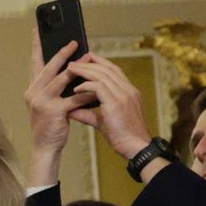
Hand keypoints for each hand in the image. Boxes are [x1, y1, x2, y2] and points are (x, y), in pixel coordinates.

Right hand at [24, 33, 94, 186]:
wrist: (45, 146)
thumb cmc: (50, 123)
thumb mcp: (49, 101)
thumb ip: (56, 86)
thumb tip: (73, 68)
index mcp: (32, 88)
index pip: (35, 62)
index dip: (36, 45)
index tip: (38, 29)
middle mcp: (33, 92)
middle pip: (49, 67)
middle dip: (62, 53)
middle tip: (74, 42)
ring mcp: (41, 101)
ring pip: (61, 80)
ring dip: (77, 69)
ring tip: (89, 60)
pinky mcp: (53, 111)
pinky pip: (73, 98)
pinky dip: (86, 93)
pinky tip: (96, 88)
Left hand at [65, 54, 158, 171]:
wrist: (135, 147)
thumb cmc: (122, 136)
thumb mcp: (102, 121)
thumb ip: (88, 113)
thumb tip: (71, 110)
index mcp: (129, 92)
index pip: (114, 70)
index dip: (100, 62)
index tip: (85, 59)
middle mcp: (129, 90)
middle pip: (108, 68)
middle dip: (89, 63)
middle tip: (72, 62)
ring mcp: (124, 95)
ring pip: (102, 74)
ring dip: (84, 71)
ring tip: (70, 70)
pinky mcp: (117, 102)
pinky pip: (98, 86)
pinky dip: (85, 86)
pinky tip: (75, 89)